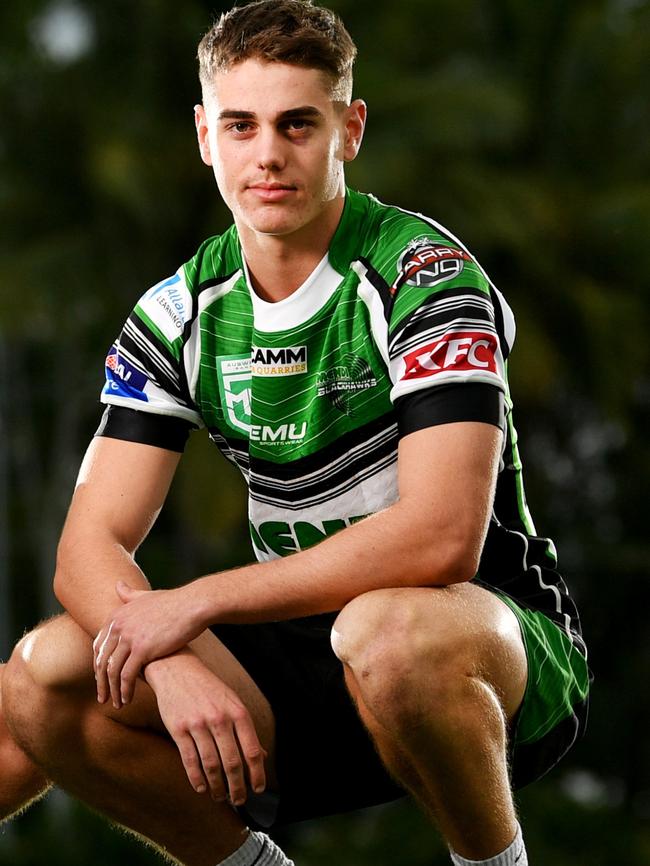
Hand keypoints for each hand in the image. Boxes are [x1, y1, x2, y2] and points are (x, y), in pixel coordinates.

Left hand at [93, 581, 203, 707]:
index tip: (103, 679)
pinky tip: (128, 700)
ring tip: (117, 704)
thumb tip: (118, 584)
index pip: (99, 646)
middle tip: (103, 697)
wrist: (193, 605)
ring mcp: (129, 638)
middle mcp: (118, 626)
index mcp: (117, 615)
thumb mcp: (147, 596)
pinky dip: (125, 691)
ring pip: (112, 671)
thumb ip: (130, 594)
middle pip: (102, 660)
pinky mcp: (142, 650)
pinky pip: (127, 676)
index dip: (99, 665)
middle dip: (101, 682)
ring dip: (112, 691)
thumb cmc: (174, 602)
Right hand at [146, 652, 267, 804]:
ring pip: (211, 765)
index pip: (252, 750)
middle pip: (232, 762)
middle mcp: (220, 718)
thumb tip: (261, 756)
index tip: (258, 788)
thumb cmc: (209, 688)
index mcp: (238, 712)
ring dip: (217, 787)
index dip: (257, 773)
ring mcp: (198, 724)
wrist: (177, 670)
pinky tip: (202, 787)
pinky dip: (197, 778)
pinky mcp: (178, 729)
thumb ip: (245, 730)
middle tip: (238, 800)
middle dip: (237, 787)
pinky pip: (190, 760)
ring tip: (220, 796)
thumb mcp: (233, 703)